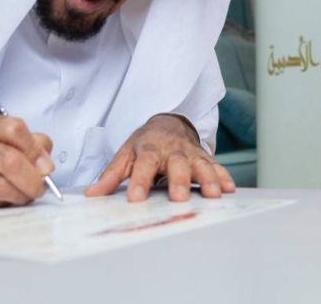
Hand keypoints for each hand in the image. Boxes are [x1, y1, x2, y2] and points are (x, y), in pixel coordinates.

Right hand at [0, 114, 53, 208]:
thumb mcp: (3, 137)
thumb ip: (32, 144)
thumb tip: (46, 165)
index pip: (15, 130)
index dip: (36, 150)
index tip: (46, 167)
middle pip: (10, 161)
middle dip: (32, 180)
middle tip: (40, 188)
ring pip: (0, 187)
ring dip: (20, 196)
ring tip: (25, 195)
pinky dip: (1, 204)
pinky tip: (3, 199)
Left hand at [84, 114, 235, 201]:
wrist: (168, 122)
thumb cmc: (146, 143)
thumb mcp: (126, 154)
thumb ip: (111, 175)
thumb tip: (92, 194)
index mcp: (150, 148)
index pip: (144, 164)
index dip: (140, 181)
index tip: (136, 199)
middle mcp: (172, 149)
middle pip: (177, 164)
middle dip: (179, 180)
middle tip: (179, 198)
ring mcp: (190, 153)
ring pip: (201, 164)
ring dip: (208, 179)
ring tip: (213, 194)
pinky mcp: (204, 157)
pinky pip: (216, 166)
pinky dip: (224, 176)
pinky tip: (229, 189)